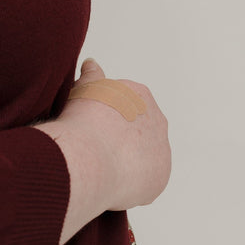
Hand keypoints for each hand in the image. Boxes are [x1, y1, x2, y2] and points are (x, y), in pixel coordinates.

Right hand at [33, 58, 170, 243]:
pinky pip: (144, 180)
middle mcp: (158, 120)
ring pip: (143, 155)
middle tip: (95, 142)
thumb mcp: (84, 88)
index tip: (90, 122)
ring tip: (101, 164)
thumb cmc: (83, 120)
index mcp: (140, 95)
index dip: (104, 113)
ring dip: (127, 158)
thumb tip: (92, 64)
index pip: (124, 103)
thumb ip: (92, 75)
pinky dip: (130, 181)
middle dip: (120, 135)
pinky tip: (110, 181)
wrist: (89, 156)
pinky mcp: (160, 177)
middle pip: (138, 128)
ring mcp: (161, 150)